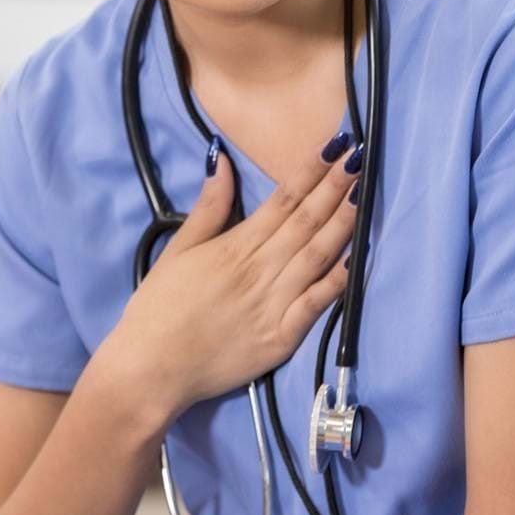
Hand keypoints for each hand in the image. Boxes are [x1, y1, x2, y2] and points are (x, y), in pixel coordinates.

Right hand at [109, 134, 360, 417]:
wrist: (149, 369)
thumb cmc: (159, 309)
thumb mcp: (178, 250)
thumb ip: (208, 208)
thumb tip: (222, 160)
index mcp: (236, 245)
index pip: (283, 199)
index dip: (312, 171)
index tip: (336, 144)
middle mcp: (260, 268)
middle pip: (306, 220)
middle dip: (336, 186)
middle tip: (362, 156)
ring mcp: (274, 303)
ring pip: (317, 255)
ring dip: (344, 223)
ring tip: (364, 193)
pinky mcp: (282, 336)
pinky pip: (317, 304)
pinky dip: (339, 280)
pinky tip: (360, 257)